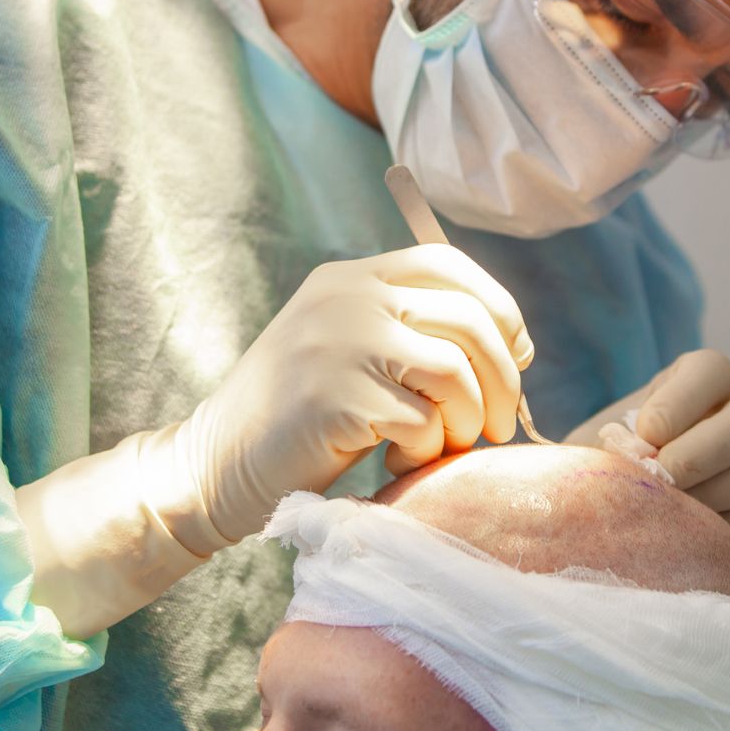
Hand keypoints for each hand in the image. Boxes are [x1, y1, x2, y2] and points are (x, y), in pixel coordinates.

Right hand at [17, 245, 531, 635]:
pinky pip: (423, 421)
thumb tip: (511, 342)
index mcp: (350, 278)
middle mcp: (347, 298)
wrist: (213, 466)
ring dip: (467, 419)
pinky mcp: (336, 399)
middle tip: (496, 424)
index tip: (515, 357)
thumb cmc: (294, 419)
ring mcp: (340, 344)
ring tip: (445, 445)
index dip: (499, 308)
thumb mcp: (345, 347)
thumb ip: (406, 329)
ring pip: (456, 370)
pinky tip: (400, 464)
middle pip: (469, 318)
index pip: (447, 264)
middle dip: (502, 379)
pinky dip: (427, 451)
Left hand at [566, 350, 729, 549]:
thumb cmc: (602, 475)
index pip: (714, 369)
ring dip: (728, 490)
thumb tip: (632, 457)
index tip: (646, 433)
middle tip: (666, 475)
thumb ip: (615, 446)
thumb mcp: (599, 450)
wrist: (608, 520)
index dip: (684, 398)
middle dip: (712, 447)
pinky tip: (698, 536)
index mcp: (698, 384)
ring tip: (678, 512)